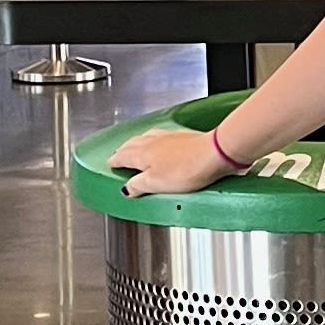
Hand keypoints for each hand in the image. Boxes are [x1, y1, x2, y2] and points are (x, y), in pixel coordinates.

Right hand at [114, 125, 239, 196]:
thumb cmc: (187, 168)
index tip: (110, 163)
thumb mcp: (156, 184)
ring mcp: (169, 137)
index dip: (115, 161)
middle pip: (132, 144)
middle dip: (124, 150)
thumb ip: (138, 185)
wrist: (214, 153)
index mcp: (142, 154)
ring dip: (138, 143)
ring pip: (146, 137)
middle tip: (119, 155)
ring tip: (136, 147)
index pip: (122, 156)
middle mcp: (153, 141)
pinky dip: (155, 140)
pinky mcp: (184, 137)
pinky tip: (161, 143)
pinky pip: (162, 136)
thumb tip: (127, 188)